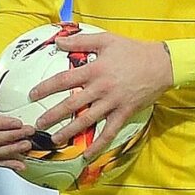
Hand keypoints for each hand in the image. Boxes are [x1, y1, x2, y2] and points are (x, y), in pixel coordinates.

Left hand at [28, 30, 173, 147]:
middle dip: (52, 115)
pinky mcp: (124, 113)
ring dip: (69, 132)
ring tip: (55, 140)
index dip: (46, 88)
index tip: (32, 95)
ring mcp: (112, 103)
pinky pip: (109, 132)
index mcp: (94, 69)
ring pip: (87, 121)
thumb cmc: (133, 50)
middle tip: (37, 125)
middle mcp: (101, 88)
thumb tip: (59, 42)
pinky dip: (98, 145)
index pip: (64, 80)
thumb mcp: (106, 39)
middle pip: (71, 105)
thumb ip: (81, 41)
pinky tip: (87, 155)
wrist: (162, 64)